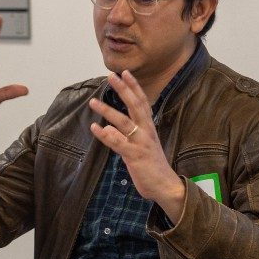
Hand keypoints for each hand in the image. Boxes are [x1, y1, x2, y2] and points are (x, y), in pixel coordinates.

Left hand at [88, 70, 185, 222]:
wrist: (165, 185)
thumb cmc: (153, 165)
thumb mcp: (144, 144)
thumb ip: (131, 133)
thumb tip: (113, 126)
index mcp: (149, 127)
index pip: (142, 102)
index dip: (134, 86)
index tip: (125, 72)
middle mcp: (146, 131)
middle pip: (135, 105)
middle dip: (123, 90)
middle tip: (111, 76)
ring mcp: (140, 143)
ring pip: (123, 122)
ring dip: (107, 111)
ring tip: (93, 102)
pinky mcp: (134, 156)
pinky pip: (118, 143)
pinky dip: (106, 135)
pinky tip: (95, 128)